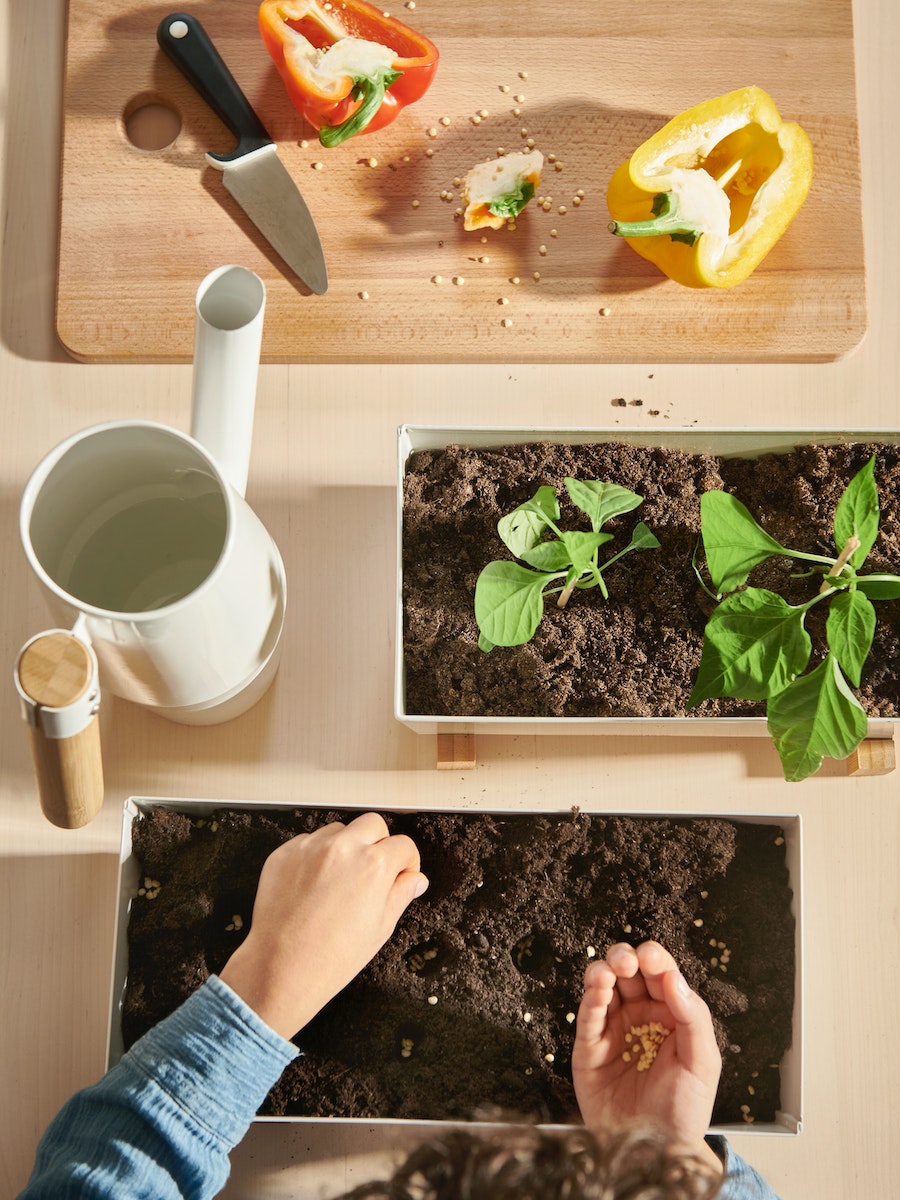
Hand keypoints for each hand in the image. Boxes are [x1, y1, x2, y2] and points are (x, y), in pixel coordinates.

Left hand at [219, 812, 427, 1038]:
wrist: (281, 968)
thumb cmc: (331, 957)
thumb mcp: (380, 929)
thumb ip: (401, 895)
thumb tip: (415, 880)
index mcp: (373, 865)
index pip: (403, 845)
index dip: (407, 862)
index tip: (401, 873)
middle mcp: (343, 848)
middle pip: (372, 825)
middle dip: (379, 844)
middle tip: (372, 872)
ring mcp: (311, 847)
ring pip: (339, 831)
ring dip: (345, 848)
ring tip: (339, 882)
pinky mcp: (285, 853)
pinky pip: (308, 842)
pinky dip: (316, 857)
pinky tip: (314, 886)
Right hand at [572, 941, 722, 1172]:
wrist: (656, 1152)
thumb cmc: (683, 1112)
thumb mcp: (703, 1063)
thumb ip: (693, 1017)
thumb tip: (674, 977)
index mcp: (670, 1016)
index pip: (661, 975)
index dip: (655, 959)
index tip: (651, 955)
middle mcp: (640, 1018)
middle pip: (629, 973)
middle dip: (626, 959)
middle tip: (628, 961)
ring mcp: (613, 1030)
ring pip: (604, 986)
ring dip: (604, 970)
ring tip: (610, 971)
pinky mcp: (590, 1048)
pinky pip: (588, 1015)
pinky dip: (591, 997)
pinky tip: (598, 989)